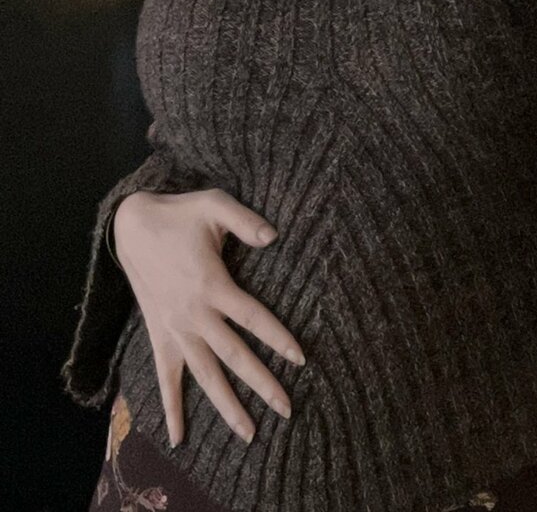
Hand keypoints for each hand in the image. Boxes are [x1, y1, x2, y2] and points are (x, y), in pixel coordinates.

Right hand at [113, 188, 305, 447]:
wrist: (132, 225)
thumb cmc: (180, 213)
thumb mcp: (214, 205)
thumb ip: (246, 221)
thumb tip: (274, 236)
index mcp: (212, 284)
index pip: (253, 318)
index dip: (278, 338)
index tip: (300, 358)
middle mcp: (194, 314)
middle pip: (234, 356)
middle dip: (262, 384)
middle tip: (288, 409)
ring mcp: (175, 328)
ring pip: (205, 374)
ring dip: (227, 406)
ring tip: (250, 434)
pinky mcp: (159, 334)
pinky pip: (166, 377)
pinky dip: (171, 407)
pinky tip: (178, 437)